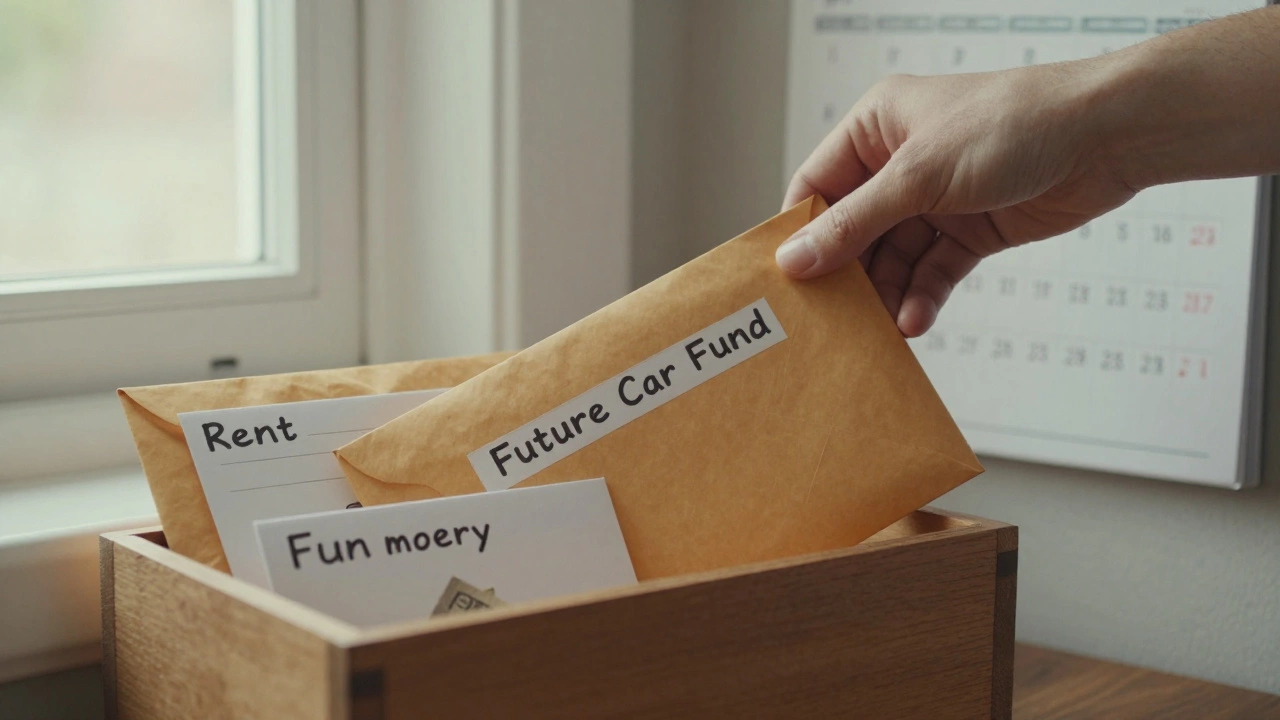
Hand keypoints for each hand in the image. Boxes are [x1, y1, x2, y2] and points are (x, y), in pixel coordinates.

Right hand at [779, 62, 1136, 336]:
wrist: (1106, 138)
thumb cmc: (1013, 124)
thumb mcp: (919, 176)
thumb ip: (854, 223)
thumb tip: (796, 259)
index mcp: (876, 128)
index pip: (817, 186)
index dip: (799, 233)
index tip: (783, 281)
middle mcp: (900, 164)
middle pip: (852, 230)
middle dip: (844, 274)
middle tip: (828, 319)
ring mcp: (936, 200)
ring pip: (892, 259)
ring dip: (886, 295)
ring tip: (875, 331)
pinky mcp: (971, 231)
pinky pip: (932, 272)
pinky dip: (922, 297)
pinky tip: (914, 322)